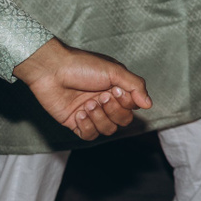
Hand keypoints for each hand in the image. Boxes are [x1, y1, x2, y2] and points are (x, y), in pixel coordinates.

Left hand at [12, 38, 152, 140]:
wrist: (52, 70)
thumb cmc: (82, 65)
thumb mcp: (114, 71)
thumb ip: (135, 86)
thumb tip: (149, 104)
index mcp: (117, 88)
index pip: (133, 106)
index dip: (126, 103)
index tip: (115, 90)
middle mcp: (106, 102)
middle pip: (123, 121)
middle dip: (113, 111)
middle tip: (101, 97)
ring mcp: (91, 113)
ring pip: (107, 130)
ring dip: (99, 118)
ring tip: (87, 104)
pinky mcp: (75, 123)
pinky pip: (89, 135)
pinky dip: (87, 126)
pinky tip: (79, 113)